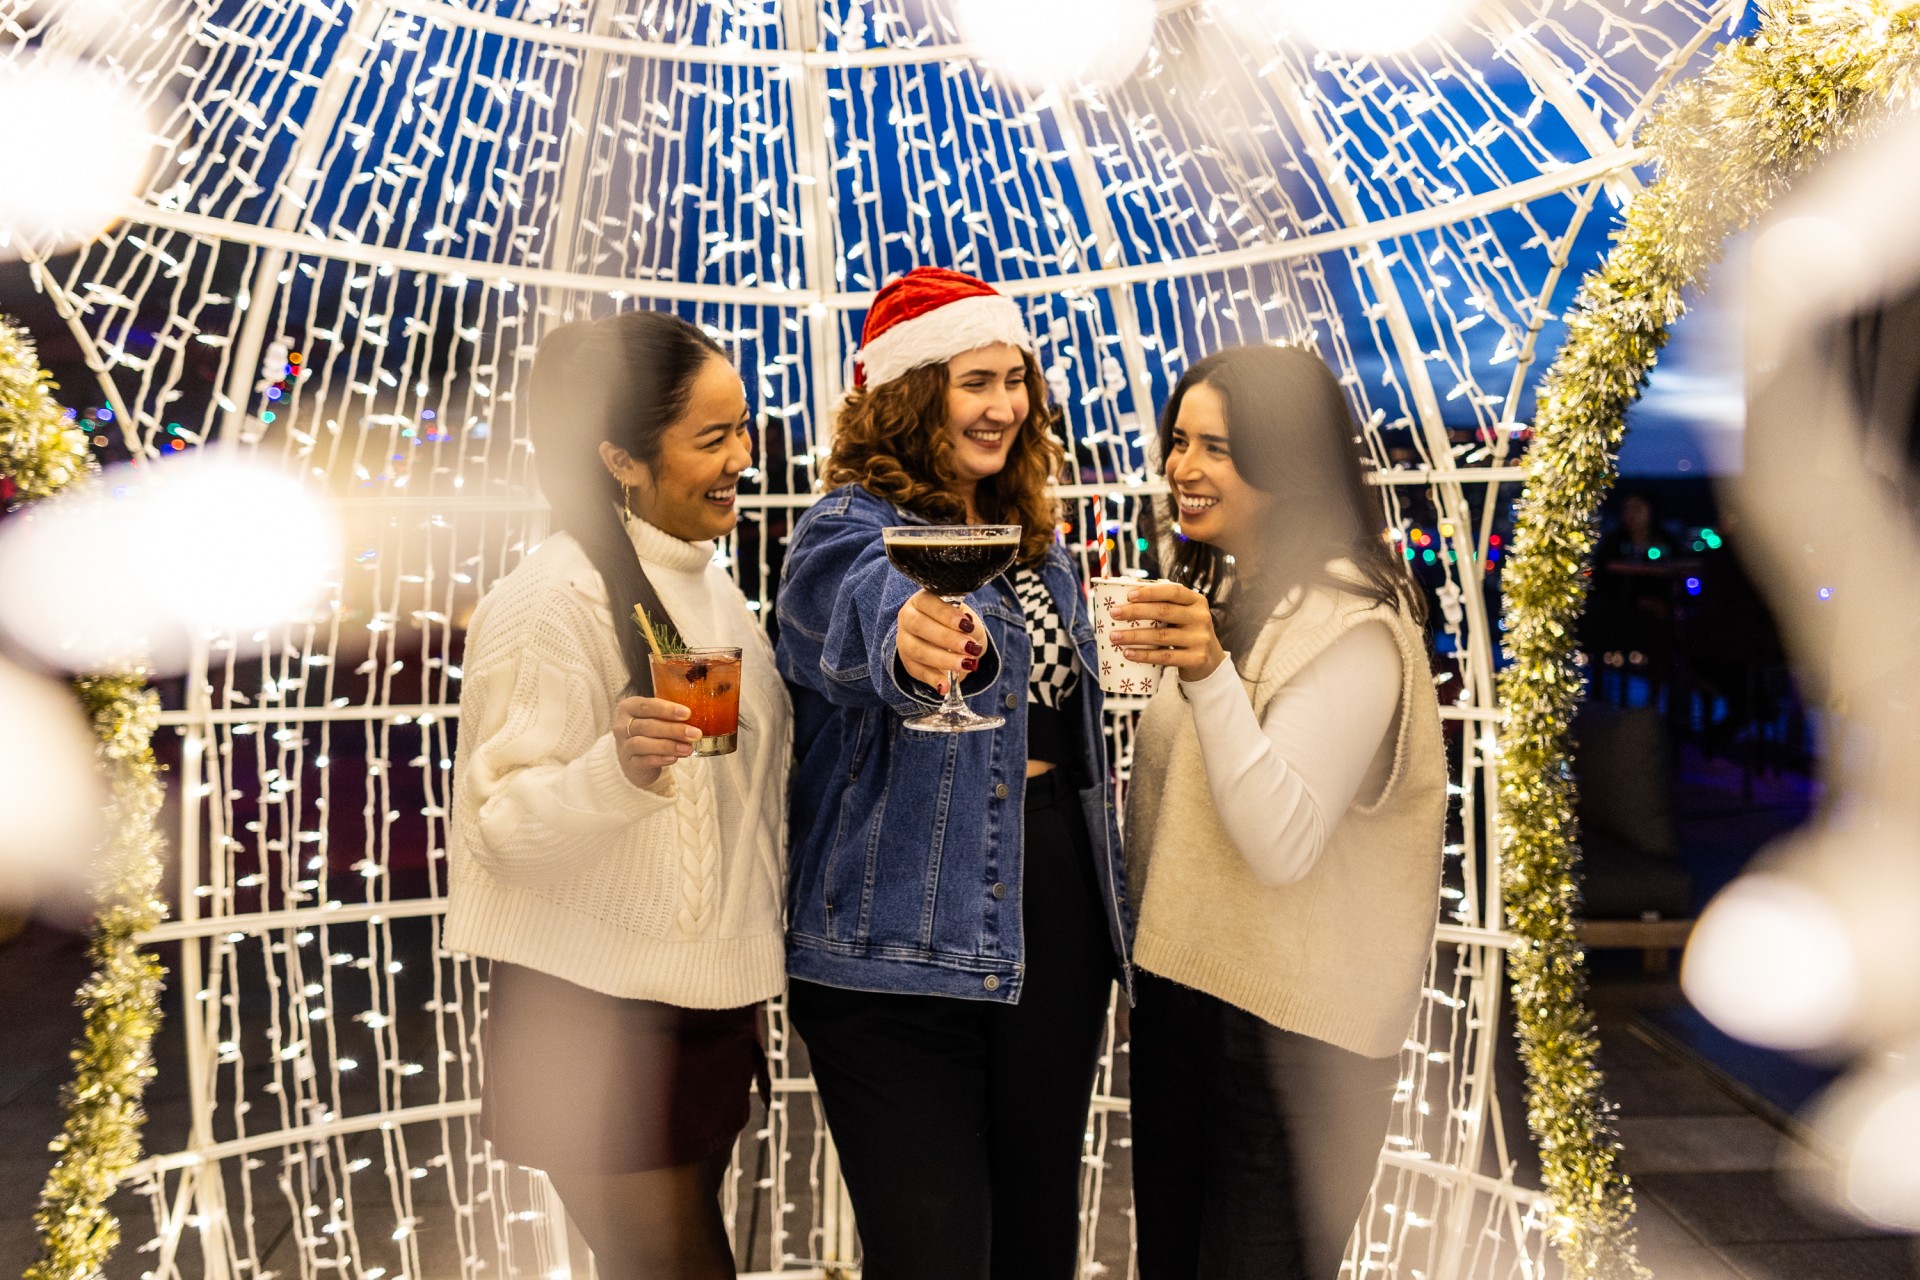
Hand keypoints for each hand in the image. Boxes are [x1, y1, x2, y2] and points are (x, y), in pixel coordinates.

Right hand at [613, 695, 702, 789]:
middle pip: (646, 726)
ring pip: (642, 743)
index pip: (646, 705)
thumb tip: (702, 714)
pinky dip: (660, 759)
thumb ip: (671, 715)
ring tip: (688, 748)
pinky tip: (674, 758)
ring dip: (668, 746)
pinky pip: (644, 761)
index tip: (687, 713)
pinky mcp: (629, 763)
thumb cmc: (650, 731)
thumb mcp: (656, 717)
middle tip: (695, 733)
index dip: (667, 709)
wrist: (634, 758)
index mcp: (629, 707)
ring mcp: (623, 745)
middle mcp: (621, 725)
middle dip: (673, 730)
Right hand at [896, 590, 985, 696]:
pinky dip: (933, 680)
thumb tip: (968, 628)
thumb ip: (968, 622)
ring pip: (918, 650)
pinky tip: (946, 686)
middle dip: (947, 638)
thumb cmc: (957, 625)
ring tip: (966, 664)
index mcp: (921, 600)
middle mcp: (907, 617)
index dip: (946, 614)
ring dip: (944, 659)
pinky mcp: (907, 662)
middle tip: (970, 647)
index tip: (967, 624)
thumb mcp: (966, 619)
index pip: (928, 603)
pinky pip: (918, 672)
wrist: (948, 642)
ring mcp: (904, 640)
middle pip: (919, 626)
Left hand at [1110, 582, 1226, 681]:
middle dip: (1135, 611)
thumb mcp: (1183, 616)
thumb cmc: (1186, 633)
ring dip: (1134, 636)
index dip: (1150, 592)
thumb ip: (1164, 606)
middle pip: (1164, 611)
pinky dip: (1144, 655)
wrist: (1210, 662)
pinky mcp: (1196, 659)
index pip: (1173, 591)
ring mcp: (1200, 639)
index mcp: (1197, 601)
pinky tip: (1128, 654)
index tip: (1128, 595)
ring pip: (1161, 636)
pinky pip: (1165, 656)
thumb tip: (1124, 599)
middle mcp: (1201, 617)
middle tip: (1114, 613)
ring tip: (1114, 637)